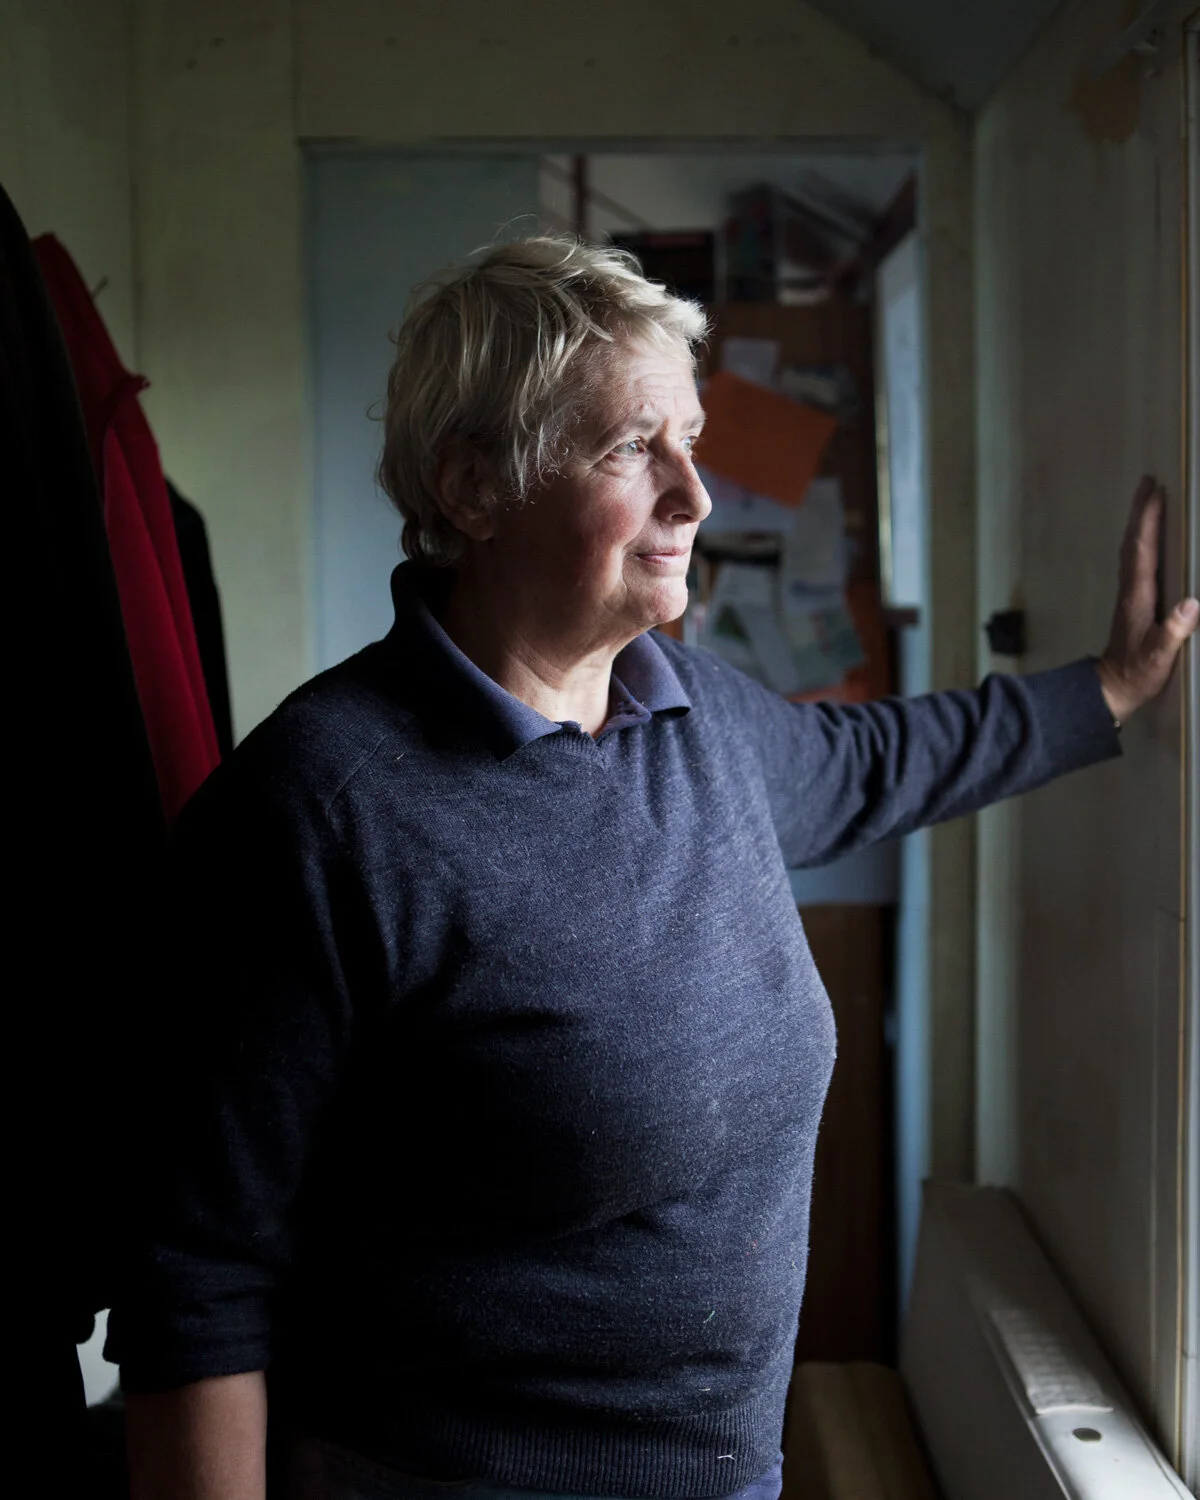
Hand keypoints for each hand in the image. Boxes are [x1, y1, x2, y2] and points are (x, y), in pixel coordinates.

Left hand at [1096, 476, 1198, 723]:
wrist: (1113, 687)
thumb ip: (1172, 634)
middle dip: (1141, 511)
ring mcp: (1130, 594)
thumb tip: (1191, 605)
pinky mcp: (1133, 600)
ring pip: (1132, 549)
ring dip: (1139, 522)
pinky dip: (1141, 540)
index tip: (1155, 494)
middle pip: (1133, 542)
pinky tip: (1148, 536)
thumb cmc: (1137, 674)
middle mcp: (1131, 590)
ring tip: (1148, 498)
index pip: (1142, 551)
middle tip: (1148, 481)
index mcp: (1138, 597)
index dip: (1148, 521)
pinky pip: (1137, 560)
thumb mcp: (1158, 658)